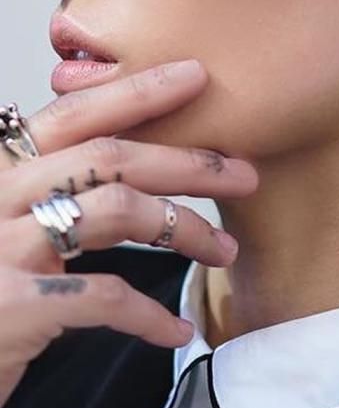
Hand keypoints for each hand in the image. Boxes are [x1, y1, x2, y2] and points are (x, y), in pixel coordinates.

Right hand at [0, 60, 257, 407]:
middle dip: (187, 161)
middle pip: (109, 155)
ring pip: (115, 209)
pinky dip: (149, 314)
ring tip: (223, 250)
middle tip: (244, 174)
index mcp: (0, 169)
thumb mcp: (7, 225)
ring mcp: (1, 249)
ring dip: (184, 228)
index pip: (74, 112)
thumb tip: (136, 160)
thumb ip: (53, 189)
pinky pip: (105, 296)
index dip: (138, 90)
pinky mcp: (11, 308)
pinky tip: (177, 331)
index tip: (196, 76)